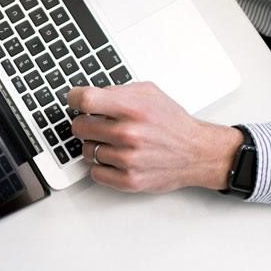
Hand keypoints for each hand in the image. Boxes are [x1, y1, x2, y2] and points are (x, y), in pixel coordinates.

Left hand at [68, 82, 243, 192]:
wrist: (197, 153)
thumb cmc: (173, 124)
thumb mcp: (151, 94)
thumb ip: (119, 91)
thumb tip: (92, 94)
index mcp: (134, 109)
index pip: (86, 100)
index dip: (74, 98)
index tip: (74, 100)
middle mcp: (129, 134)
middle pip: (80, 127)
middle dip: (85, 123)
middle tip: (97, 124)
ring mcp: (128, 159)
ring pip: (87, 150)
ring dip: (96, 146)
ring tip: (114, 142)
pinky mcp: (129, 180)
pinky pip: (95, 173)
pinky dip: (102, 166)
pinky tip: (115, 158)